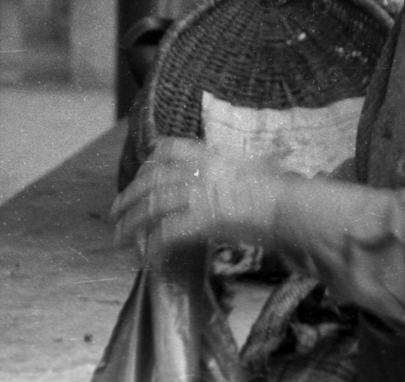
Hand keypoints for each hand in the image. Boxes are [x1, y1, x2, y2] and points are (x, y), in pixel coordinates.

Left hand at [110, 138, 284, 263]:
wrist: (289, 208)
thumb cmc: (279, 191)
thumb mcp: (254, 167)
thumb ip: (237, 168)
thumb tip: (241, 169)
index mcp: (209, 155)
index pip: (167, 149)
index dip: (147, 163)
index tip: (139, 176)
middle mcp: (199, 171)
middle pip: (151, 180)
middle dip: (128, 196)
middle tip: (115, 213)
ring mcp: (198, 194)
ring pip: (151, 206)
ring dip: (131, 224)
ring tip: (119, 238)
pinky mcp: (200, 219)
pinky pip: (166, 233)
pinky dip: (153, 245)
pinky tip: (147, 256)